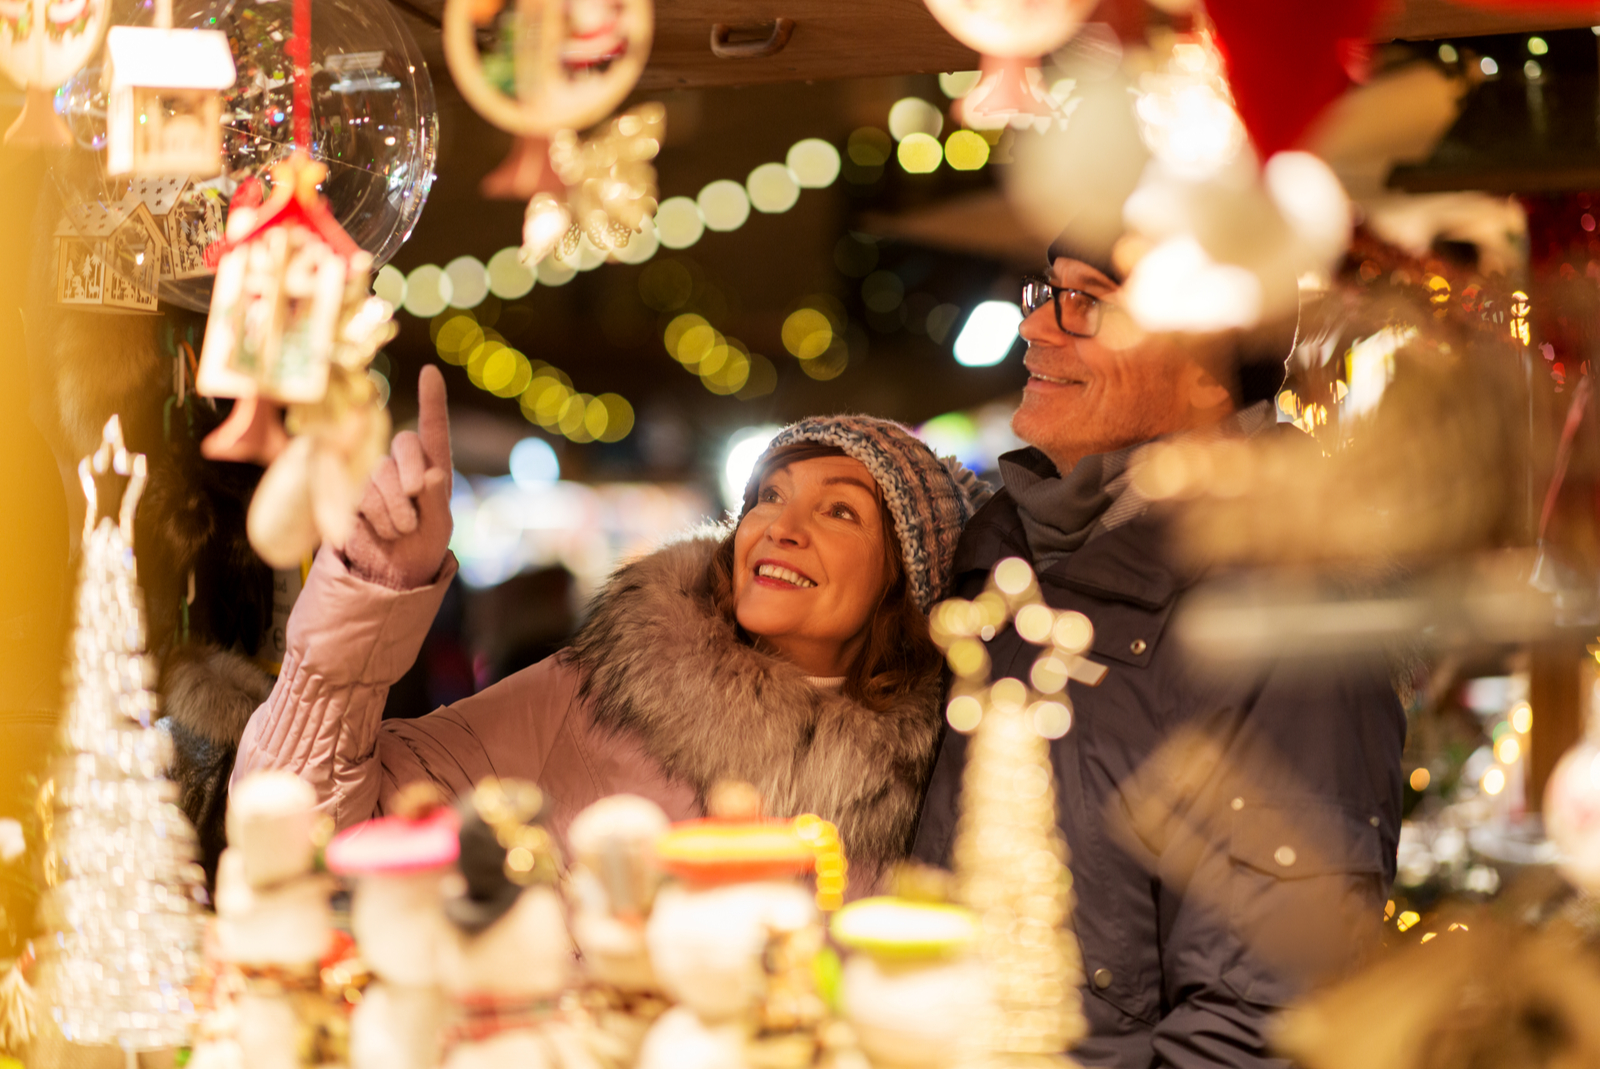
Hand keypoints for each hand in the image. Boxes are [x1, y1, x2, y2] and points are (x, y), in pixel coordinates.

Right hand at [343, 365, 453, 589]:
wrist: (391, 573)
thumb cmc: (423, 547)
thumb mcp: (439, 527)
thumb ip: (437, 500)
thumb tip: (432, 475)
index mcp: (433, 467)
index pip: (433, 429)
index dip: (432, 400)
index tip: (430, 372)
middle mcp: (402, 465)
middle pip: (404, 444)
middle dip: (411, 473)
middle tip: (416, 501)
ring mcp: (374, 477)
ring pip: (380, 473)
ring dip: (395, 507)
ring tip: (402, 530)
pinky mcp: (350, 494)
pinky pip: (361, 494)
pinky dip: (376, 517)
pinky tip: (381, 532)